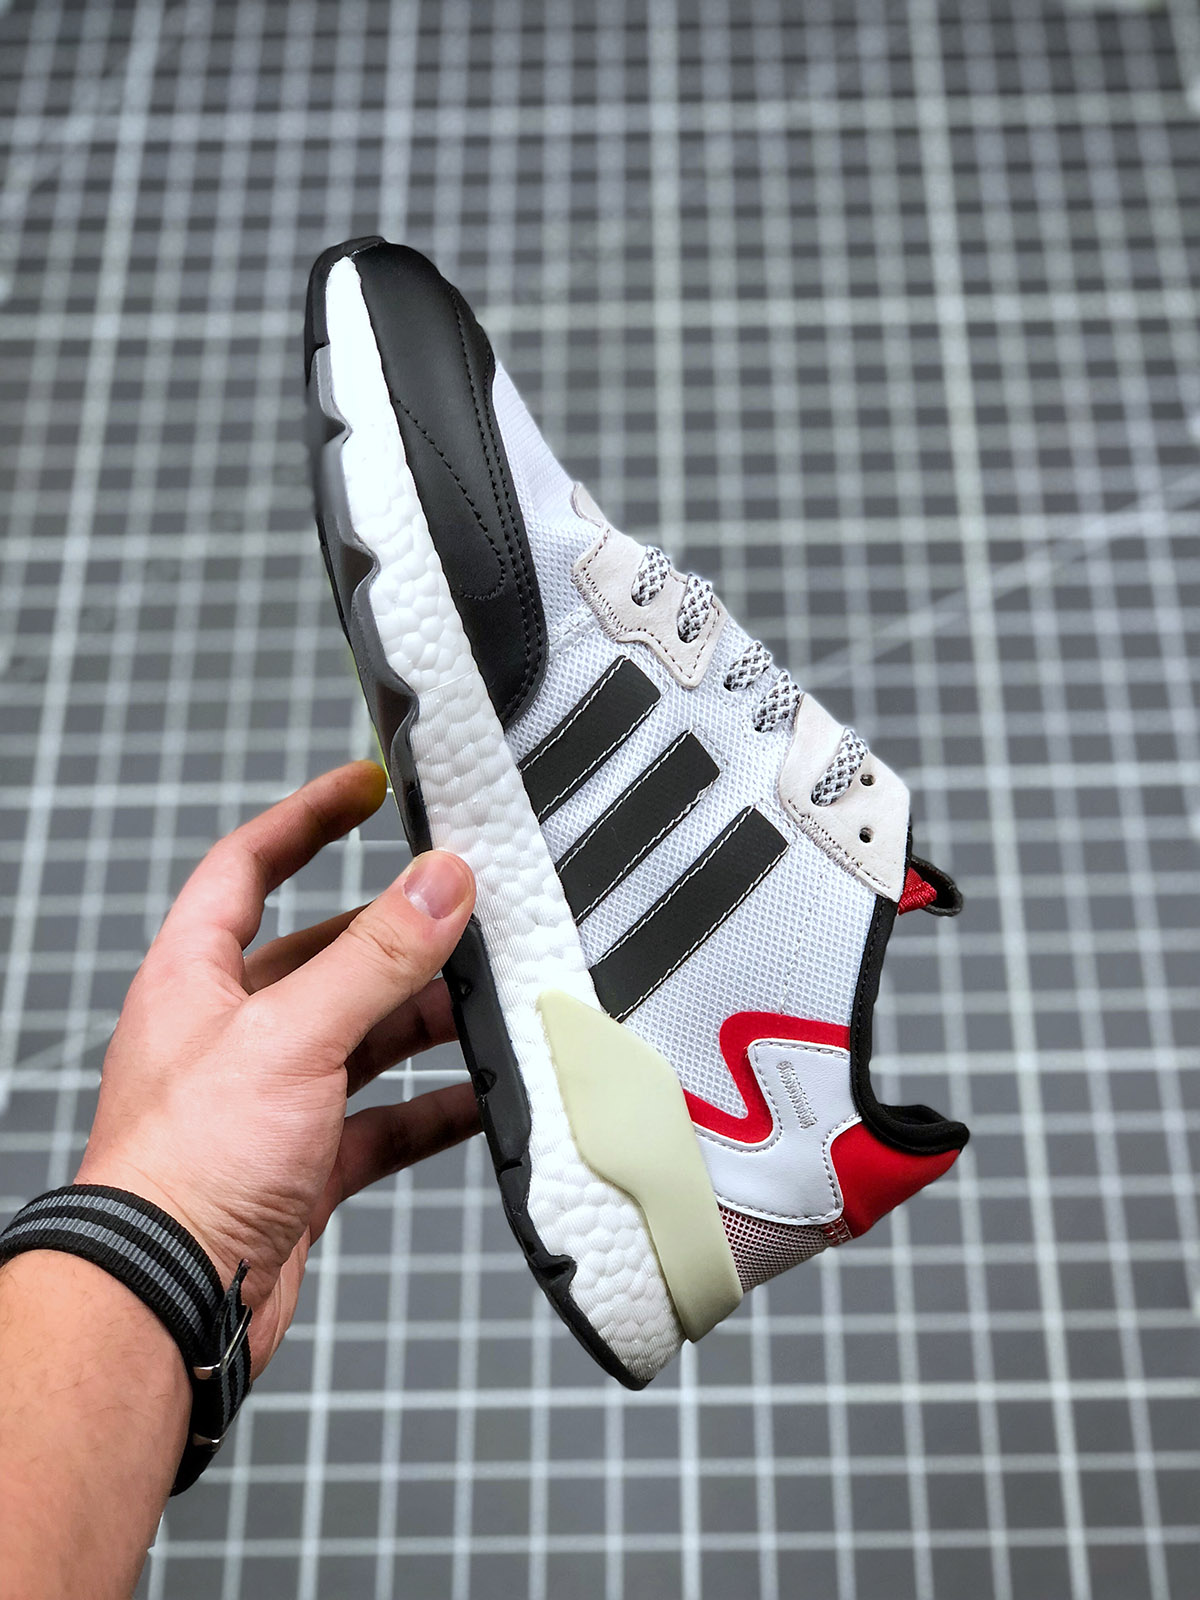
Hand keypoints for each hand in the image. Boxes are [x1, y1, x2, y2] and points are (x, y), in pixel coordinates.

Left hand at [73, 761, 479, 1375]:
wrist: (167, 1302)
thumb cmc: (185, 1168)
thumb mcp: (291, 1035)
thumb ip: (375, 957)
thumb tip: (438, 882)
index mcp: (197, 977)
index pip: (248, 866)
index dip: (306, 819)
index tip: (368, 786)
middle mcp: (230, 1031)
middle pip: (327, 956)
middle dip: (399, 939)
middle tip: (470, 915)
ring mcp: (268, 1099)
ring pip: (363, 1037)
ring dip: (427, 1023)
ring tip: (494, 1006)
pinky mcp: (302, 1163)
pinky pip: (383, 1119)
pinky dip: (434, 1107)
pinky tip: (484, 1099)